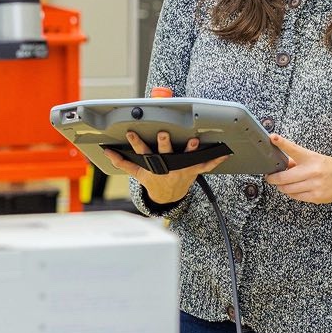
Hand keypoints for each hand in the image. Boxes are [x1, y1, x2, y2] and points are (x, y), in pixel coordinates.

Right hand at [103, 130, 226, 203]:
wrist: (168, 198)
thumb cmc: (153, 181)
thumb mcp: (137, 173)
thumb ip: (122, 163)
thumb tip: (107, 153)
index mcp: (153, 166)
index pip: (142, 153)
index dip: (136, 143)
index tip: (131, 133)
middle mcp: (167, 167)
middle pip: (165, 154)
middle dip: (163, 144)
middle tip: (162, 134)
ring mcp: (181, 169)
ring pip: (186, 159)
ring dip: (190, 150)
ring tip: (194, 141)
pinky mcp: (193, 171)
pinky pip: (206, 166)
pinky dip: (216, 160)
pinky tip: (224, 153)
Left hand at [264, 134, 331, 206]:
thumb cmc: (328, 167)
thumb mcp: (314, 158)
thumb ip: (298, 160)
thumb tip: (281, 165)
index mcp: (311, 157)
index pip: (294, 149)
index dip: (282, 143)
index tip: (273, 137)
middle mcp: (312, 171)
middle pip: (284, 177)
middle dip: (273, 179)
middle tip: (269, 177)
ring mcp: (314, 185)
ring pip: (288, 189)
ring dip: (281, 187)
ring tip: (283, 183)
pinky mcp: (315, 196)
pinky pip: (295, 196)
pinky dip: (291, 193)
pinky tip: (294, 189)